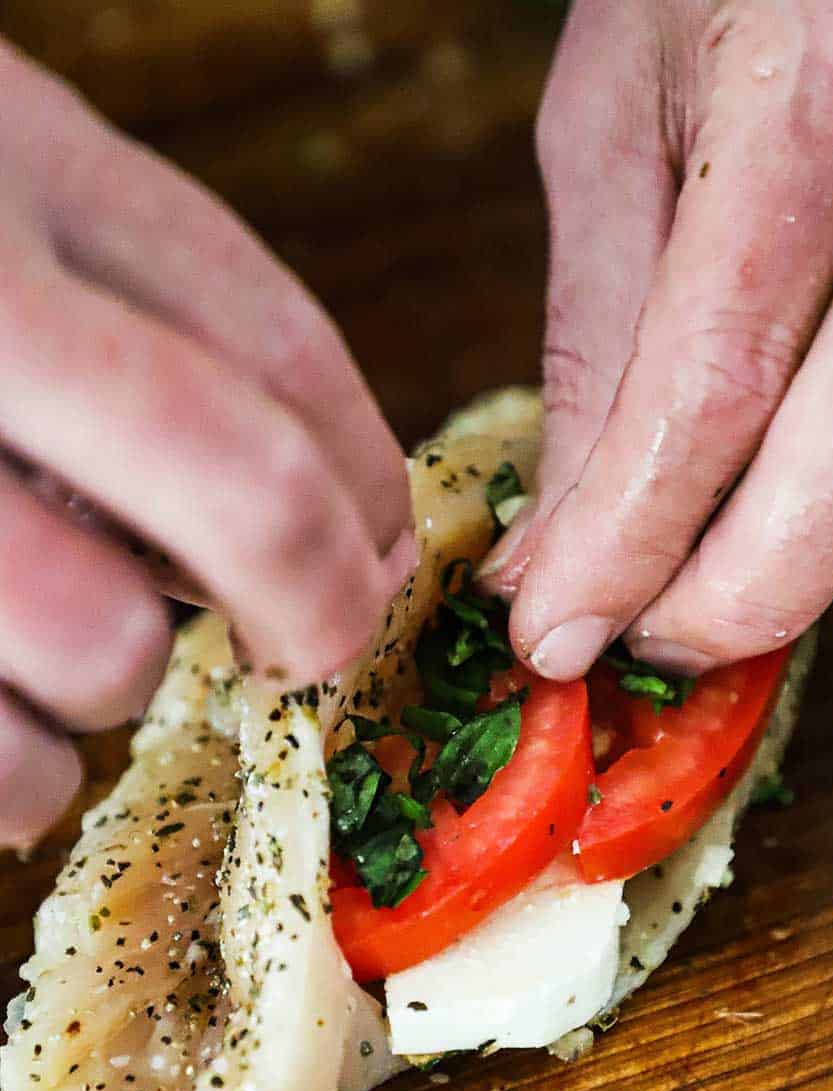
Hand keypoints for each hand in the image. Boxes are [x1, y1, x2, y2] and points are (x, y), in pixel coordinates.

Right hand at [0, 41, 413, 849]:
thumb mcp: (1, 181)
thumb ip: (155, 305)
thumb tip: (350, 515)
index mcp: (7, 161)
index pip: (278, 349)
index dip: (371, 486)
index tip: (381, 556)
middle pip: (238, 489)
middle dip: (318, 601)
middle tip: (304, 648)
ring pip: (101, 651)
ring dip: (114, 686)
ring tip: (56, 643)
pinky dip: (16, 775)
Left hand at [483, 0, 832, 679]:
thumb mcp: (620, 117)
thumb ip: (598, 336)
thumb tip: (558, 542)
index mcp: (824, 79)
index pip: (715, 381)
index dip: (628, 542)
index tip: (556, 633)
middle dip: (739, 595)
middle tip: (649, 642)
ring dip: (832, 571)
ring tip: (723, 580)